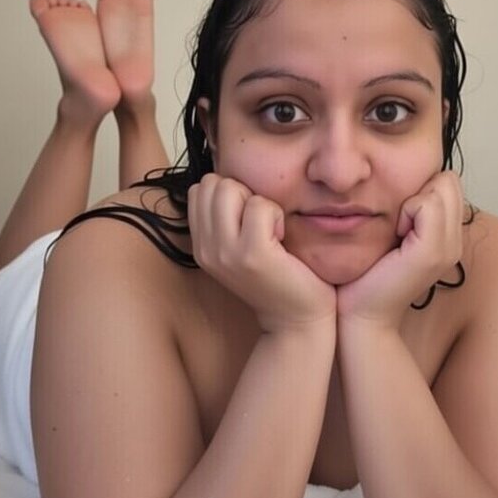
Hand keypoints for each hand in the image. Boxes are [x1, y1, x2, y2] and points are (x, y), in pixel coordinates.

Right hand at [187, 173, 337, 333]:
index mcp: (201, 246)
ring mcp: (226, 252)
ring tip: (271, 229)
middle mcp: (207, 249)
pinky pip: (260, 205)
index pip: (200, 189)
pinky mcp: (253, 254)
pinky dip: (276, 213)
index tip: (248, 218)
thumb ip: (228, 218)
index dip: (229, 192)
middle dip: (242, 192)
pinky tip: (283, 236)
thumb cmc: (278, 277)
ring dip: (258, 201)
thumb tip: (228, 177)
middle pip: (213, 183)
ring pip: (231, 188)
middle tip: (262, 223)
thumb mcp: (241, 248)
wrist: (297, 320)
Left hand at [336, 172, 464, 328]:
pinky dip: (407, 209)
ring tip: (396, 230)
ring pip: (441, 187)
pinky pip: (427, 203)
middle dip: (421, 190)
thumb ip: (406, 211)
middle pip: (449, 180)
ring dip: (412, 200)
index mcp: (447, 237)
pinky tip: (395, 234)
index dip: (422, 189)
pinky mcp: (432, 252)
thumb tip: (398, 178)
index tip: (399, 219)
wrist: (360, 315)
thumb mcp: (391, 235)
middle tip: (397, 224)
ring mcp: (448, 248)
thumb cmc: (366, 275)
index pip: (448, 183)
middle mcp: (455, 242)